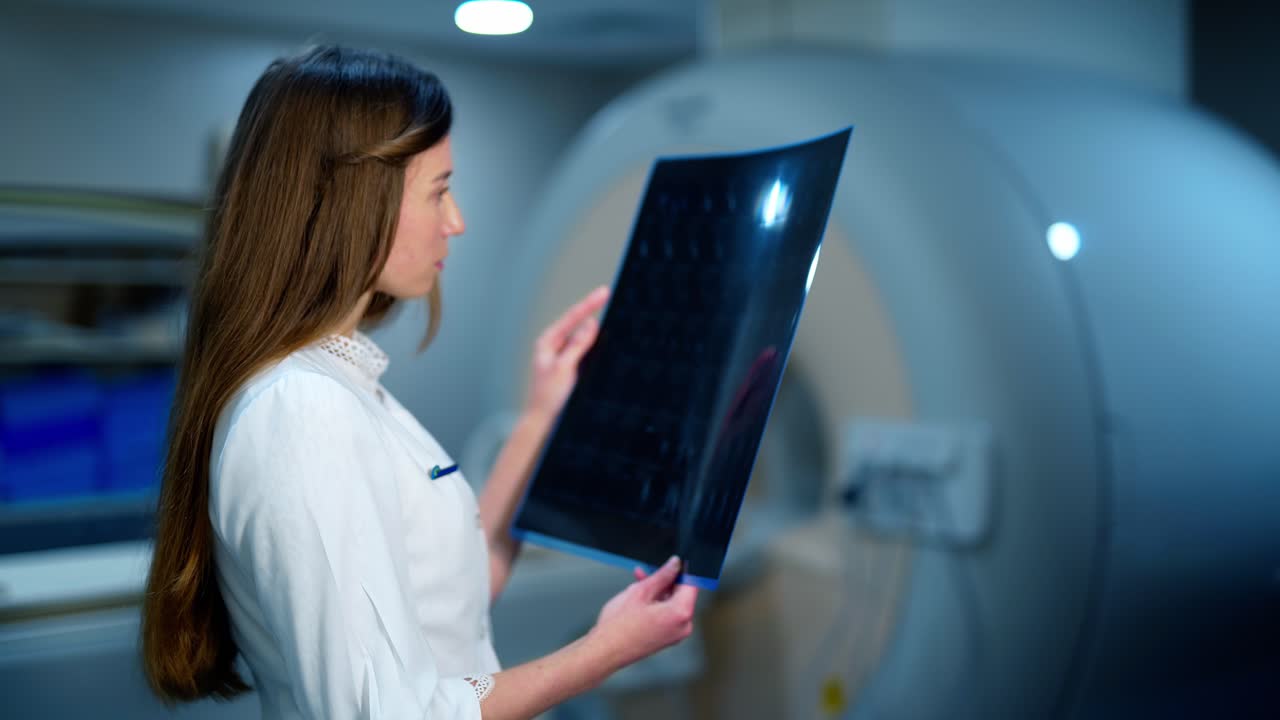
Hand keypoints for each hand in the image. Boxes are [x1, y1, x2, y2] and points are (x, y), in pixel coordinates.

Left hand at [526, 286, 609, 419]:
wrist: (544, 421)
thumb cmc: (549, 397)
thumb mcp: (564, 368)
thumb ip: (577, 345)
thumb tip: (590, 324)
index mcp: (547, 342)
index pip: (572, 318)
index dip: (589, 304)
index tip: (604, 292)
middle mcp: (553, 346)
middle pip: (577, 323)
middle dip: (592, 310)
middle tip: (608, 294)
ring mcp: (562, 355)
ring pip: (582, 337)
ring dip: (594, 329)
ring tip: (607, 315)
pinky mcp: (570, 366)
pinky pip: (584, 349)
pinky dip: (594, 344)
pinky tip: (604, 340)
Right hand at [587, 556, 697, 674]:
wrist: (605, 650)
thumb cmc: (619, 626)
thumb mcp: (641, 591)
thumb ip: (662, 575)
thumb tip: (675, 564)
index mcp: (681, 614)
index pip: (691, 584)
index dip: (682, 570)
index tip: (674, 562)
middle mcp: (683, 626)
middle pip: (681, 594)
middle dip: (665, 581)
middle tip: (648, 572)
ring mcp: (675, 634)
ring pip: (671, 603)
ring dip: (657, 591)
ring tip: (638, 582)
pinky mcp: (666, 638)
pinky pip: (666, 614)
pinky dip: (656, 604)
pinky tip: (639, 596)